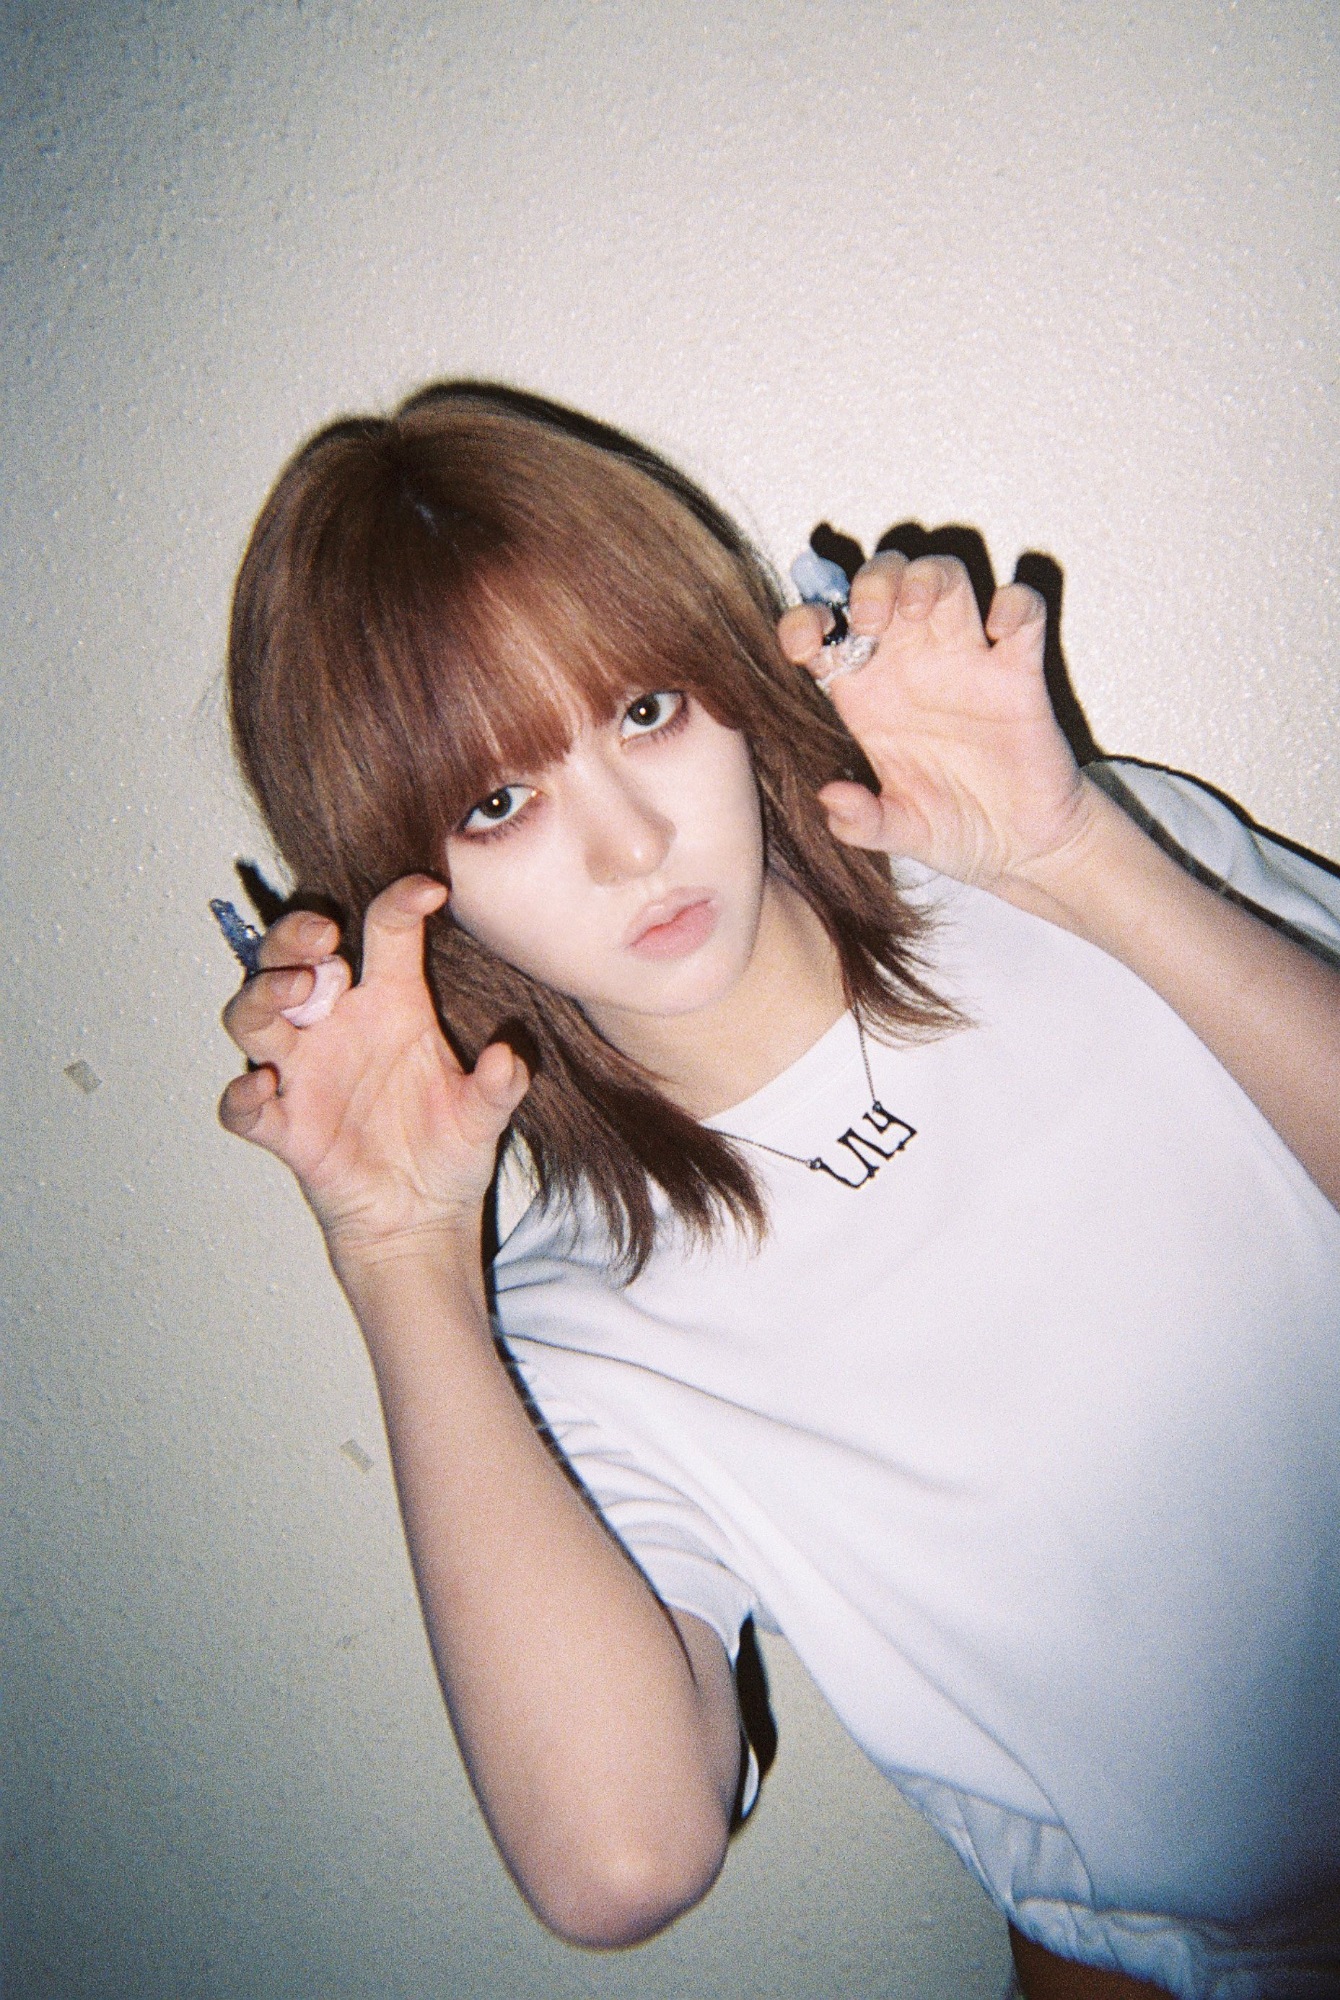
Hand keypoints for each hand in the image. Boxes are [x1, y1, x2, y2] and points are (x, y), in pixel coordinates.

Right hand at [218, 877, 528, 1267]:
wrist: (424, 1217)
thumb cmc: (447, 1148)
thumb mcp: (485, 1114)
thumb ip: (498, 1085)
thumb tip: (506, 1059)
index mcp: (391, 1004)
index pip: (384, 932)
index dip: (400, 903)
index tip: (428, 890)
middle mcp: (338, 1027)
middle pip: (290, 957)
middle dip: (293, 936)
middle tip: (323, 938)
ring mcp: (304, 1074)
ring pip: (251, 1015)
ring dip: (264, 994)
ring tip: (298, 992)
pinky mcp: (284, 1127)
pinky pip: (241, 1107)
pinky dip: (242, 1094)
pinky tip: (264, 1086)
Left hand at [778, 553, 1099, 895]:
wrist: (1019, 848)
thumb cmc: (953, 829)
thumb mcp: (899, 833)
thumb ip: (863, 821)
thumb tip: (831, 799)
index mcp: (869, 694)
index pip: (827, 632)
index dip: (807, 622)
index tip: (803, 645)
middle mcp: (913, 664)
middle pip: (886, 582)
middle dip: (872, 583)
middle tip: (871, 620)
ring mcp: (968, 660)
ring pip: (945, 577)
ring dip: (927, 576)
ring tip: (918, 607)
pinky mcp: (1020, 672)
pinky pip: (1023, 613)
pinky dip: (1014, 604)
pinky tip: (998, 631)